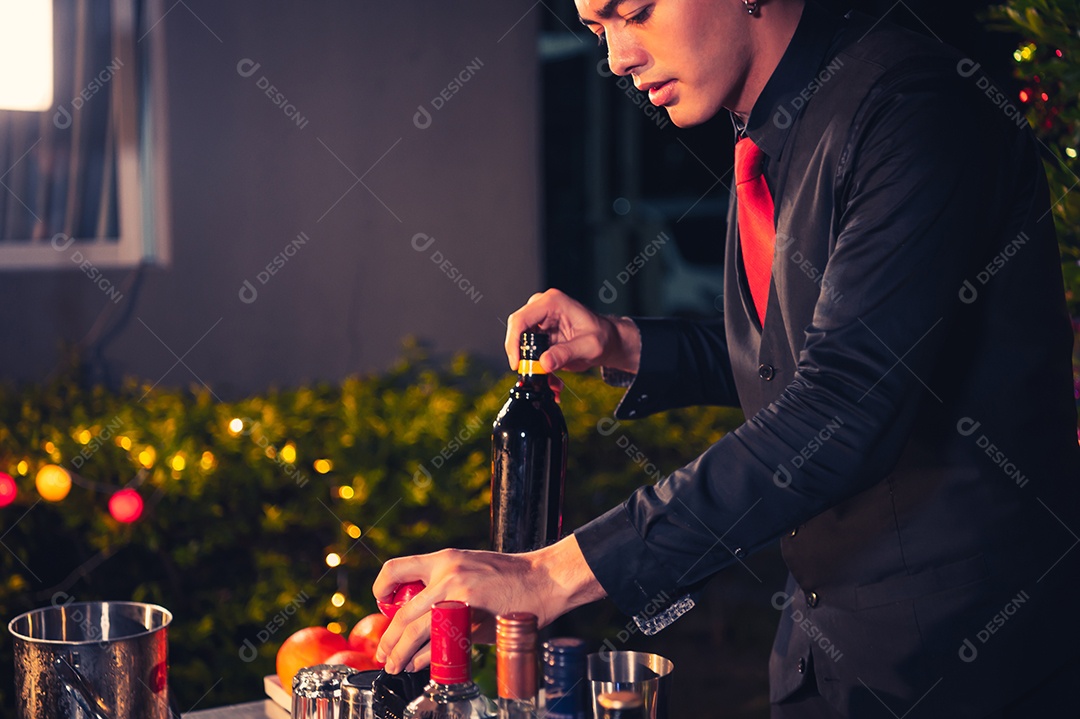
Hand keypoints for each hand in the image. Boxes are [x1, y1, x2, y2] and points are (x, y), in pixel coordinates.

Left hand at [372, 535, 604, 673]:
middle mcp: (446, 574)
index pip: (396, 569)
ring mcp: (458, 596)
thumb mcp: (471, 571)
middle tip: (384, 653)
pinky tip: (419, 664)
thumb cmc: (511, 578)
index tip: (382, 606)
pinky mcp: (472, 618)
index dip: (381, 589)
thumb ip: (445, 589)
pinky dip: (424, 658)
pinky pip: (438, 643)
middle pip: (402, 612)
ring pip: (414, 629)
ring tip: (395, 665)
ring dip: (399, 652)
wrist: (545, 580)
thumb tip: (421, 618)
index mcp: (444, 560)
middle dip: (388, 638)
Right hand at [505, 289, 640, 373]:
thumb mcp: (588, 346)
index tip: (517, 364)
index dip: (513, 343)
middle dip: (521, 355)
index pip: (521, 320)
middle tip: (531, 374)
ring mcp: (539, 319)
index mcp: (552, 302)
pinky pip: (528, 350)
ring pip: (520, 342)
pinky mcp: (539, 332)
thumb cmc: (602, 337)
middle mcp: (542, 306)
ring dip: (530, 364)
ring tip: (549, 379)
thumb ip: (566, 354)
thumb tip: (543, 363)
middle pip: (516, 330)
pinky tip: (551, 377)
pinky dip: (536, 366)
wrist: (608, 341)